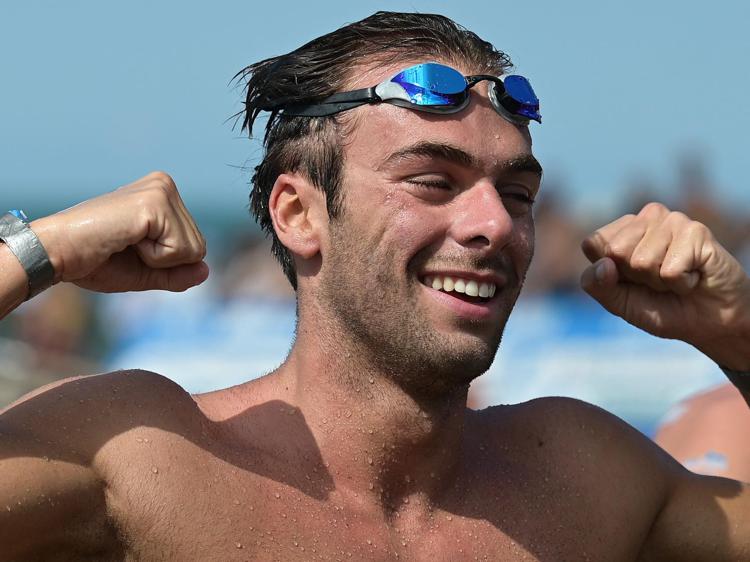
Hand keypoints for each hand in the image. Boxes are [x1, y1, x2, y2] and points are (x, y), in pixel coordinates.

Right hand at [30, 172, 208, 293]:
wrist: (57, 254)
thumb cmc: (95, 260)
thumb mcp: (146, 272)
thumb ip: (177, 273)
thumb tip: (207, 271)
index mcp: (163, 195)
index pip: (195, 246)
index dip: (165, 262)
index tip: (130, 248)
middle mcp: (165, 185)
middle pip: (199, 247)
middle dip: (165, 261)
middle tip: (127, 246)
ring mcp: (161, 190)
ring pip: (193, 250)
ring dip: (158, 259)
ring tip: (125, 242)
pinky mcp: (155, 203)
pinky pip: (178, 251)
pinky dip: (153, 258)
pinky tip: (126, 240)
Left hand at [580, 202, 749, 369]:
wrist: (708, 322)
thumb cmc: (662, 307)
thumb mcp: (620, 303)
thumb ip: (598, 286)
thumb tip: (604, 264)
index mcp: (620, 231)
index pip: (593, 244)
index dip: (609, 273)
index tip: (630, 280)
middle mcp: (644, 219)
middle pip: (616, 251)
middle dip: (635, 277)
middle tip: (657, 281)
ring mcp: (672, 221)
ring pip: (642, 261)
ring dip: (660, 282)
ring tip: (677, 279)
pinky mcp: (696, 231)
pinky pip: (670, 270)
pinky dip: (680, 284)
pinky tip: (693, 277)